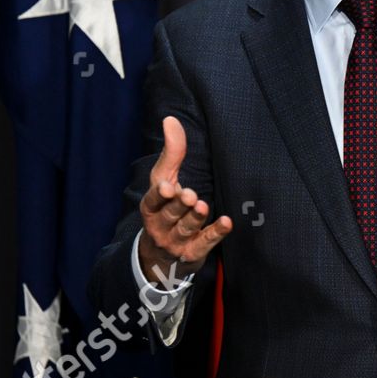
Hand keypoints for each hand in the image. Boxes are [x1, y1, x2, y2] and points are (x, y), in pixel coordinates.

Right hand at [137, 116, 232, 282]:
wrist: (161, 257)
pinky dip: (215, 233)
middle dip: (179, 205)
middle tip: (189, 196)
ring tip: (202, 205)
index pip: (152, 200)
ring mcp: (175, 242)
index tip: (167, 186)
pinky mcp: (193, 253)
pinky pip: (205, 242)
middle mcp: (160, 226)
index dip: (159, 195)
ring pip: (186, 229)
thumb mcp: (164, 180)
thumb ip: (171, 152)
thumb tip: (171, 119)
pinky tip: (226, 223)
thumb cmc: (164, 209)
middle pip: (171, 214)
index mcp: (150, 207)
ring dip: (195, 217)